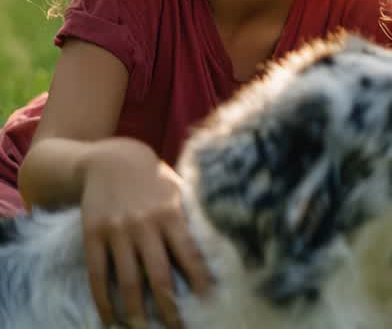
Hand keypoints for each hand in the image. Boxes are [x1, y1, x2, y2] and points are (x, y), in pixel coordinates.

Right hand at [79, 138, 213, 328]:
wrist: (112, 159)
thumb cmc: (155, 179)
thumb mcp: (179, 190)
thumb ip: (192, 217)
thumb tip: (219, 247)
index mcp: (171, 213)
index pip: (189, 254)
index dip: (200, 280)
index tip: (210, 302)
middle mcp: (144, 224)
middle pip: (158, 276)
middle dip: (169, 307)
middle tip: (178, 328)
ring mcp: (116, 231)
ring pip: (127, 281)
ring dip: (135, 311)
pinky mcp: (92, 236)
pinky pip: (98, 275)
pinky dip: (103, 301)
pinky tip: (110, 319)